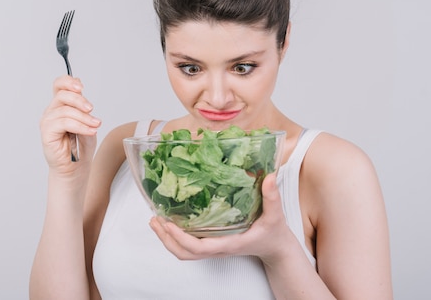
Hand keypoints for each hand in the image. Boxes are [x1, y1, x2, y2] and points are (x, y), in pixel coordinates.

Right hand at [40, 75, 100, 173]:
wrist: (76, 168)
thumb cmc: (81, 146)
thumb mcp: (87, 121)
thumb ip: (82, 107)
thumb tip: (81, 92)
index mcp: (60, 105)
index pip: (59, 85)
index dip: (68, 82)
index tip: (81, 87)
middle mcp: (52, 112)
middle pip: (62, 95)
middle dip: (80, 100)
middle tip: (91, 109)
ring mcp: (47, 122)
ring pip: (66, 111)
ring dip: (84, 118)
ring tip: (95, 125)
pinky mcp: (47, 133)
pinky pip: (64, 123)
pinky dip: (80, 126)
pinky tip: (90, 131)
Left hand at [149, 173, 294, 262]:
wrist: (276, 248)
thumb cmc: (274, 234)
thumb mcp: (275, 215)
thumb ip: (272, 197)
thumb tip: (270, 177)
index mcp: (229, 243)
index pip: (199, 248)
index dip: (180, 238)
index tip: (168, 224)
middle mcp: (217, 249)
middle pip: (184, 253)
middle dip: (166, 239)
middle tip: (154, 219)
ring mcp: (213, 249)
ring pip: (184, 253)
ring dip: (167, 240)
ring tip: (155, 221)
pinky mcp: (212, 245)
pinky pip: (189, 247)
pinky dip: (175, 238)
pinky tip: (169, 222)